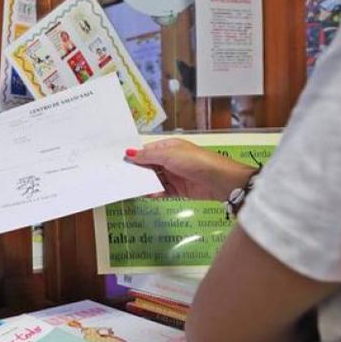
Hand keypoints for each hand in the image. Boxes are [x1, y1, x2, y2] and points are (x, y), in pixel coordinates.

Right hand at [126, 139, 256, 200]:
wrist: (220, 180)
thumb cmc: (197, 162)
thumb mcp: (169, 155)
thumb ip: (148, 156)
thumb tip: (129, 153)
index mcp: (169, 147)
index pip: (147, 151)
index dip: (134, 156)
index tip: (120, 163)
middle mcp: (171, 160)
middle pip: (149, 166)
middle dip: (138, 171)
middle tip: (123, 177)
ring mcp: (174, 175)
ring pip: (154, 179)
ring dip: (145, 183)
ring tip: (133, 187)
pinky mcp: (179, 190)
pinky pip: (162, 191)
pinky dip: (155, 193)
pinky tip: (148, 195)